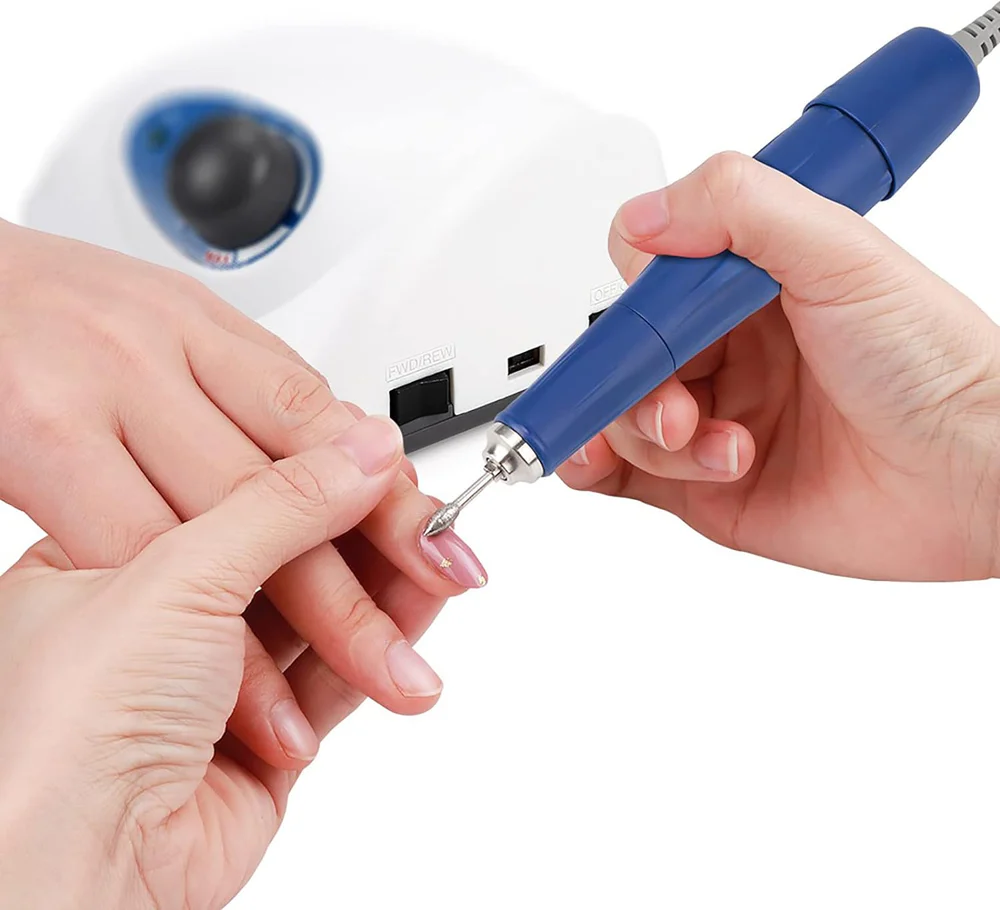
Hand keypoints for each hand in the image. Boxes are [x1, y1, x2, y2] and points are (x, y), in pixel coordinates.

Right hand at [0, 222, 485, 768]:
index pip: (321, 420)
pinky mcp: (44, 438)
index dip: (388, 496)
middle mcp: (161, 353)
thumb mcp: (163, 330)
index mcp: (200, 324)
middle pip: (292, 483)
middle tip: (423, 648)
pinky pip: (143, 554)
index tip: (442, 554)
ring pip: (232, 526)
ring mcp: (103, 392)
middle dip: (366, 577)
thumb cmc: (42, 313)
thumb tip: (358, 449)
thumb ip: (252, 396)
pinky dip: (206, 639)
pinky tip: (255, 695)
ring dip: (313, 616)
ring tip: (375, 679)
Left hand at [0, 418, 428, 908]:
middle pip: (285, 558)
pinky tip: (418, 609)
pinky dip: (380, 644)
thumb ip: (283, 505)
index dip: (311, 477)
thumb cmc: (66, 729)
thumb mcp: (180, 572)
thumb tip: (363, 450)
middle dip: (364, 536)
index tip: (376, 461)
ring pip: (318, 619)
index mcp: (110, 560)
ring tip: (439, 558)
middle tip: (425, 513)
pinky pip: (332, 678)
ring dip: (384, 591)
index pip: (233, 497)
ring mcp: (210, 684)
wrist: (77, 870)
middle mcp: (159, 623)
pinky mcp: (261, 740)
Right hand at [558, 154, 999, 580]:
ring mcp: (715, 418)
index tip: (653, 324)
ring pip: (621, 414)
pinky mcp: (705, 487)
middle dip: (634, 381)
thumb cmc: (936, 367)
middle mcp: (729, 349)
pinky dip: (596, 467)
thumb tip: (645, 215)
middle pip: (626, 351)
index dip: (638, 303)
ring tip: (720, 447)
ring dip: (648, 432)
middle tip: (676, 406)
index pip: (652, 276)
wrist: (976, 479)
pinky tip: (609, 464)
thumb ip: (742, 208)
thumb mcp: (844, 255)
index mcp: (751, 284)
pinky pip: (623, 474)